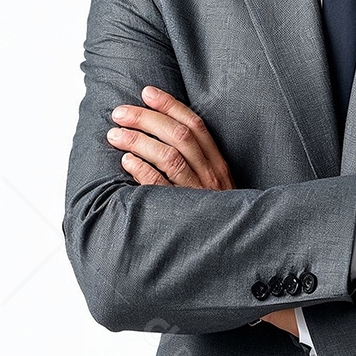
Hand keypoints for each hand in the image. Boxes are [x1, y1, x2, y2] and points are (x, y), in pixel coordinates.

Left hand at [111, 88, 299, 338]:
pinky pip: (161, 190)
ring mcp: (200, 197)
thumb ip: (196, 166)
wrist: (240, 264)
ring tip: (115, 134)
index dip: (170, 105)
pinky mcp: (186, 216)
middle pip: (179, 137)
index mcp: (220, 166)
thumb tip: (163, 139)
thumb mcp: (216, 190)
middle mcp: (212, 177)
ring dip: (139, 141)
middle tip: (120, 111)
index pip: (196, 126)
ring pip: (169, 158)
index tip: (147, 91)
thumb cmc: (219, 223)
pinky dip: (142, 171)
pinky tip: (126, 161)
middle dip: (147, 119)